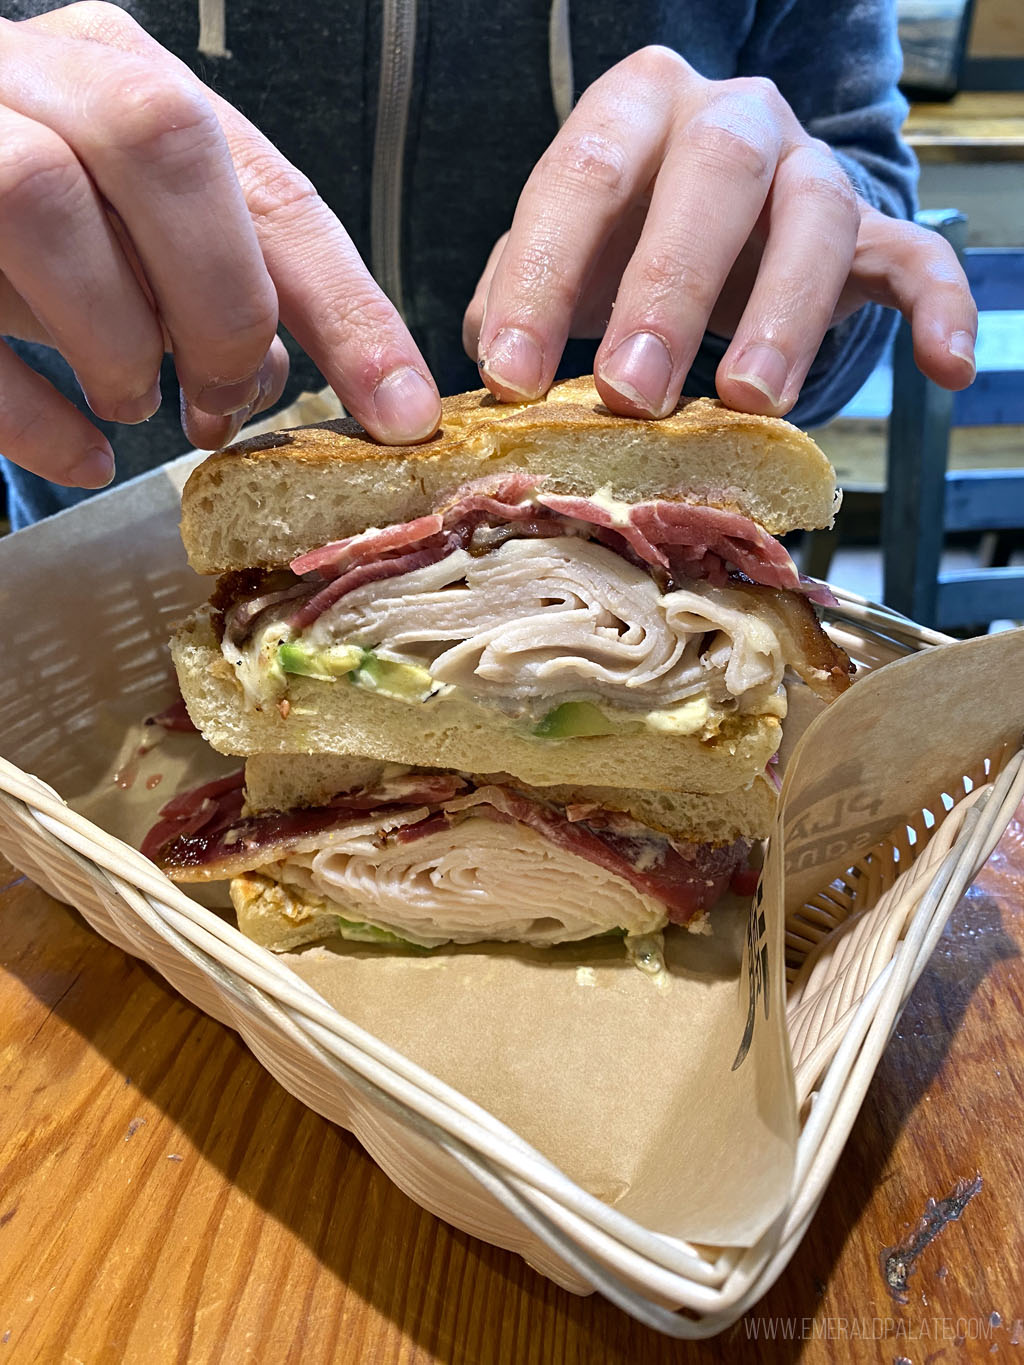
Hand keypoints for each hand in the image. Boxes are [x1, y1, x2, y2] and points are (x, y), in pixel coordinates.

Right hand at [0, 2, 439, 488]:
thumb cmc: (25, 207)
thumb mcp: (133, 225)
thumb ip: (210, 274)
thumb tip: (276, 375)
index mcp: (123, 75)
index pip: (270, 185)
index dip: (351, 309)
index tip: (403, 413)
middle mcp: (33, 75)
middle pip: (160, 141)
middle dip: (221, 303)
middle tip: (222, 401)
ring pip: (41, 203)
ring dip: (118, 342)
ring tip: (136, 402)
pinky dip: (32, 414)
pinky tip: (79, 453)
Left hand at [464, 46, 976, 419]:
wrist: (712, 228)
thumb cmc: (620, 246)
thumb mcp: (557, 260)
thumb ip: (514, 301)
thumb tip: (486, 377)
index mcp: (632, 109)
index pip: (582, 174)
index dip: (544, 277)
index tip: (514, 377)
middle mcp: (729, 119)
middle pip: (713, 175)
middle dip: (668, 289)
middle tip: (634, 395)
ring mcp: (808, 168)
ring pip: (816, 217)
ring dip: (783, 314)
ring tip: (748, 401)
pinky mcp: (870, 227)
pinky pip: (918, 254)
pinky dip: (939, 305)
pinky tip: (947, 367)